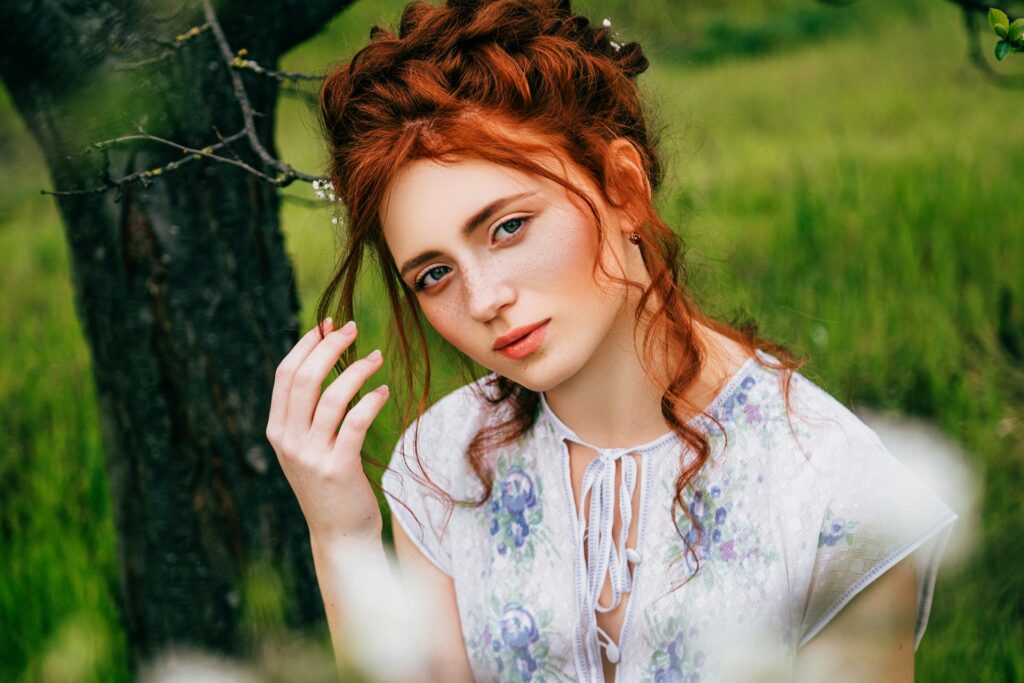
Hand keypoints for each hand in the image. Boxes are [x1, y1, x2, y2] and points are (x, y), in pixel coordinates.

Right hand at [266, 318, 389, 541]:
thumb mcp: (306, 446)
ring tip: (376, 357)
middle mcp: (288, 441)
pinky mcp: (338, 467)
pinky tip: (383, 391)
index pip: (285, 375)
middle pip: (305, 379)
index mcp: (277, 430)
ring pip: (331, 397)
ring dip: (357, 369)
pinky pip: (355, 422)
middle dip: (330, 347)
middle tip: (353, 329)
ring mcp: (311, 455)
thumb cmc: (329, 482)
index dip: (306, 345)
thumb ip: (307, 411)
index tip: (327, 325)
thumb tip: (322, 357)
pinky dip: (371, 400)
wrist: (339, 534)